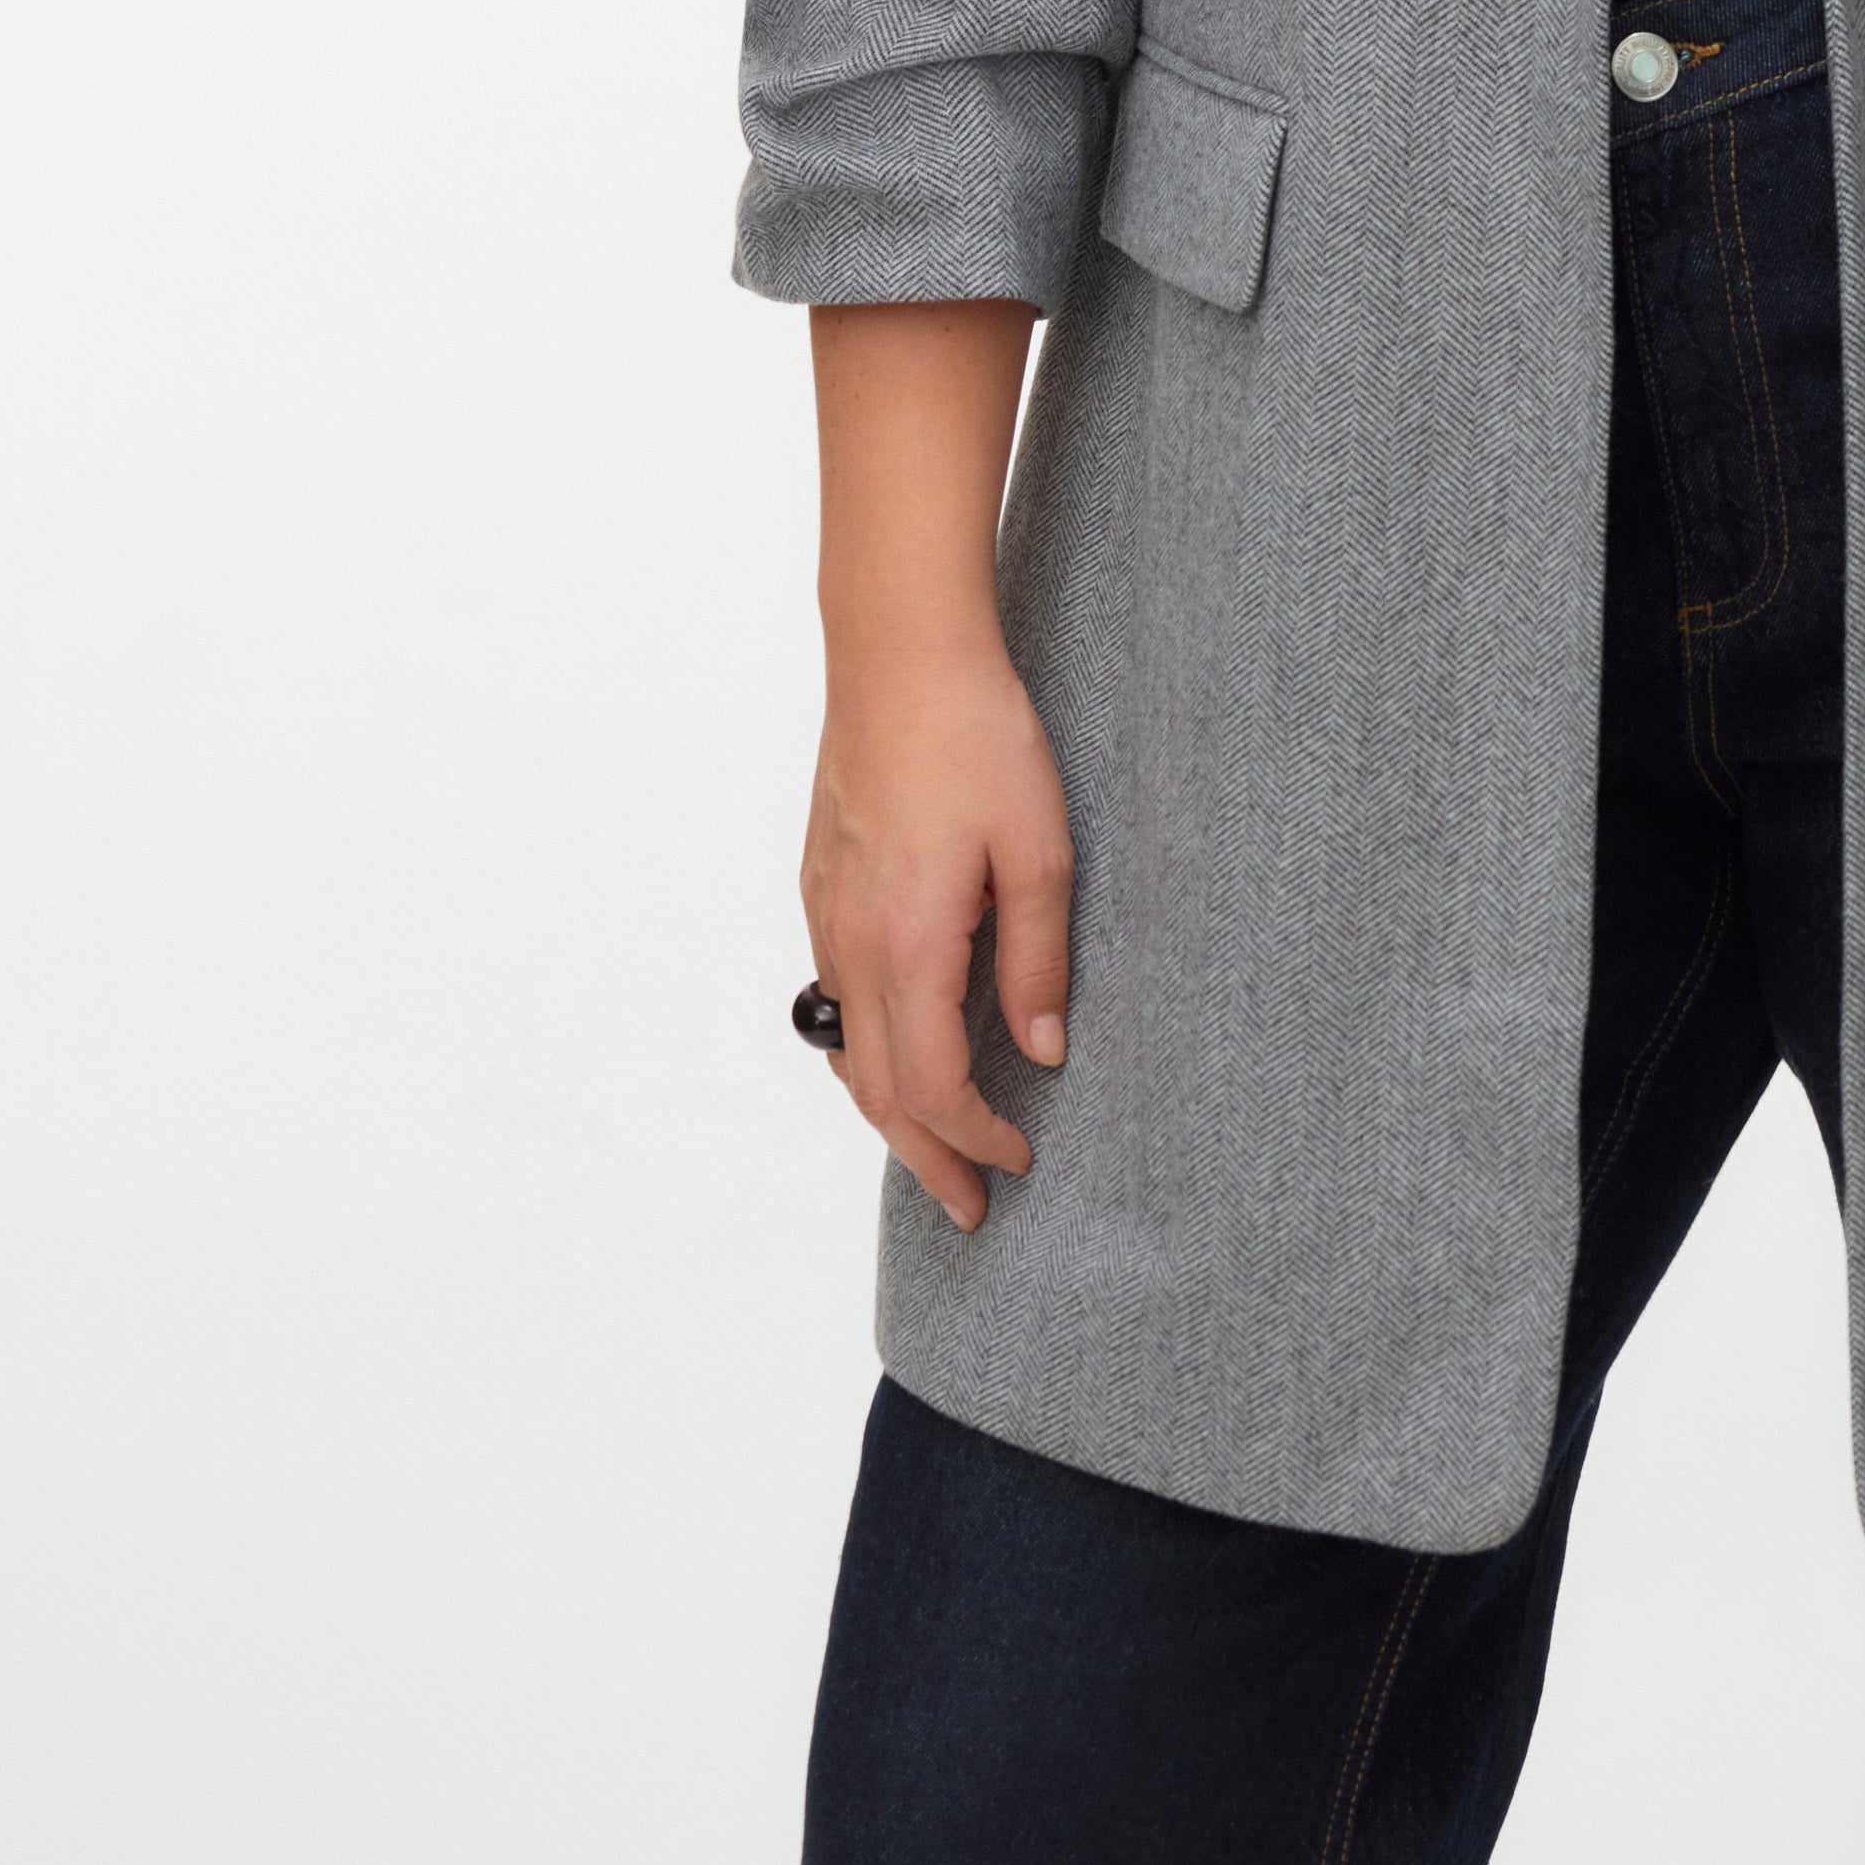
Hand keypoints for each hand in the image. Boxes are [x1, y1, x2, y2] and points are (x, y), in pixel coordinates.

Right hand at [800, 630, 1074, 1232]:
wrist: (899, 656)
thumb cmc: (978, 740)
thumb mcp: (1039, 850)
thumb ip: (1037, 959)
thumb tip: (1042, 1050)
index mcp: (906, 945)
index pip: (929, 1086)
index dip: (974, 1138)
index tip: (1022, 1160)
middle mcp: (850, 944)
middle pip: (874, 1091)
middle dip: (925, 1158)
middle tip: (972, 1208)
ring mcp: (826, 916)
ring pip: (845, 1050)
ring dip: (891, 1112)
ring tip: (938, 1149)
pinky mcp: (822, 887)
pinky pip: (837, 999)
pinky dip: (868, 1052)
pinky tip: (903, 1052)